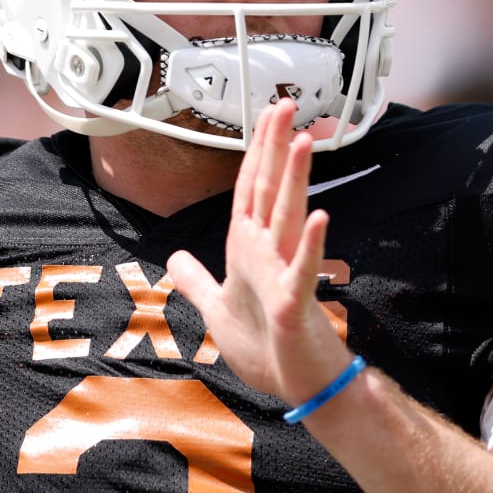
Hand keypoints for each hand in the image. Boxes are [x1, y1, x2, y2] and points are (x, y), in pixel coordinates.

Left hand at [167, 98, 354, 405]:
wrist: (298, 387)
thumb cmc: (266, 348)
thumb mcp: (216, 310)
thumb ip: (196, 281)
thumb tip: (174, 258)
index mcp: (248, 249)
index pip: (249, 189)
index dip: (255, 151)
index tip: (265, 114)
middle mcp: (268, 252)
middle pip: (269, 190)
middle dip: (275, 148)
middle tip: (286, 105)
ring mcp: (285, 275)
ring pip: (288, 218)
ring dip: (295, 180)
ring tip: (304, 140)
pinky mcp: (297, 303)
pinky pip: (303, 270)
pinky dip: (309, 244)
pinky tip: (318, 217)